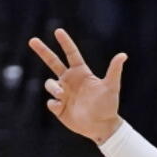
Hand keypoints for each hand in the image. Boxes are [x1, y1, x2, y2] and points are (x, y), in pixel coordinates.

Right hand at [28, 28, 126, 143]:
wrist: (102, 126)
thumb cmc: (108, 105)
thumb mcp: (111, 86)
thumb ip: (114, 70)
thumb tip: (123, 55)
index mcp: (81, 73)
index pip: (71, 54)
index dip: (65, 43)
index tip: (58, 31)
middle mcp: (70, 80)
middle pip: (53, 62)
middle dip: (42, 51)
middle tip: (32, 40)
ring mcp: (63, 93)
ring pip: (50, 84)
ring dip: (54, 87)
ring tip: (62, 94)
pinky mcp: (58, 107)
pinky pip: (51, 102)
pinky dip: (55, 103)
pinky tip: (63, 107)